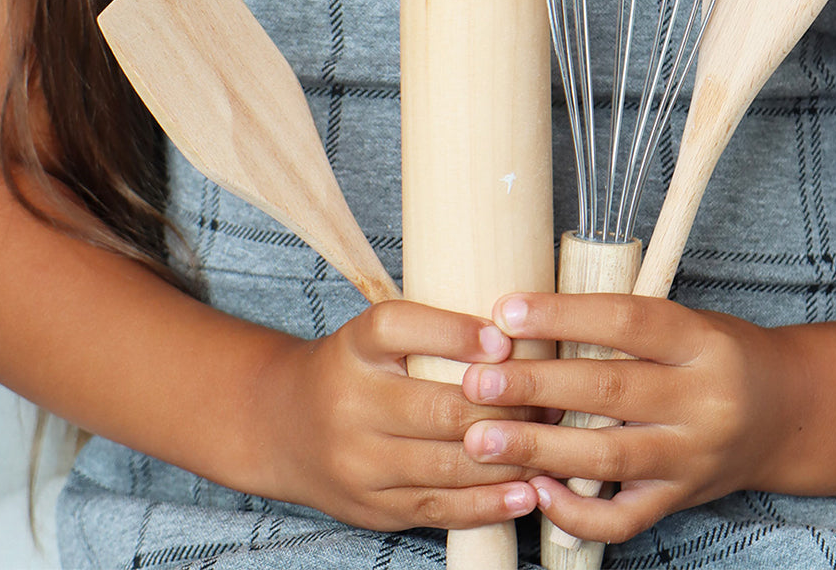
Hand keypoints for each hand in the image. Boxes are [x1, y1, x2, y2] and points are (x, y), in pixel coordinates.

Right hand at [254, 300, 543, 530]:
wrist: (282, 425)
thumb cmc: (353, 368)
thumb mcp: (374, 334)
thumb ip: (432, 328)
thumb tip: (518, 334)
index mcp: (354, 346)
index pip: (398, 327)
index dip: (453, 332)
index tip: (503, 338)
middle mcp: (349, 402)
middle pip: (436, 408)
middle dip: (506, 409)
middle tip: (552, 401)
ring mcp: (358, 461)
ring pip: (445, 465)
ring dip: (508, 459)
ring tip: (553, 447)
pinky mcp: (371, 506)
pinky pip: (438, 509)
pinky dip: (488, 503)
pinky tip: (526, 493)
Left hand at [459, 293, 784, 542]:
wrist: (786, 411)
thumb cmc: (713, 353)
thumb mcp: (684, 321)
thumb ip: (621, 324)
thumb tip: (525, 320)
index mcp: (700, 341)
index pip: (626, 320)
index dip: (563, 314)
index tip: (507, 312)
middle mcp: (703, 399)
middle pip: (611, 390)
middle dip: (536, 386)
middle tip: (477, 382)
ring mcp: (693, 456)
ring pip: (610, 455)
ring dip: (538, 450)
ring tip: (480, 440)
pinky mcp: (682, 499)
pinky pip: (625, 517)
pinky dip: (577, 511)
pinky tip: (535, 491)